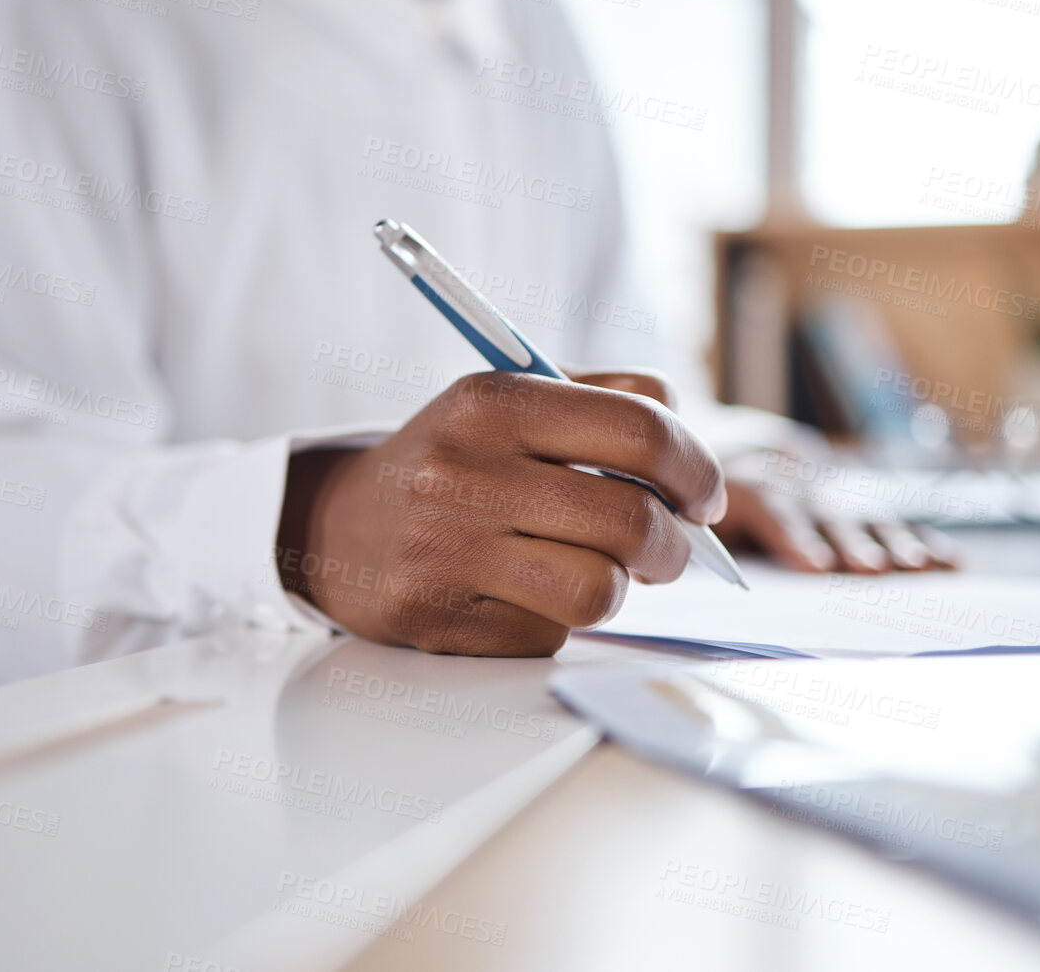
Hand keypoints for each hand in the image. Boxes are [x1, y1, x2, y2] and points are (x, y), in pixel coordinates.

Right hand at [274, 371, 726, 656]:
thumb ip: (606, 400)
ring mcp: (446, 553)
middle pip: (631, 520)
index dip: (696, 469)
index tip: (704, 496)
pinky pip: (549, 637)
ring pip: (599, 592)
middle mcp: (463, 473)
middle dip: (673, 547)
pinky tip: (521, 594)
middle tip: (667, 549)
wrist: (335, 527)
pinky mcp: (439, 622)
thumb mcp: (509, 401)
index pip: (639, 429)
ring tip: (600, 573)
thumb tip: (693, 459)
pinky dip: (554, 621)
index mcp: (491, 402)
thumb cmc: (450, 463)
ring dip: (618, 590)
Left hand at [571, 374, 961, 574]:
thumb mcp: (653, 485)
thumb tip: (661, 562)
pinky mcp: (832, 487)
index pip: (764, 498)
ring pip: (853, 508)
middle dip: (847, 540)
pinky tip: (949, 562)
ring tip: (918, 570)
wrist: (679, 424)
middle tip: (874, 572)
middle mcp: (775, 468)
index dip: (791, 530)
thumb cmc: (658, 475)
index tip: (815, 564)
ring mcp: (808, 477)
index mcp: (726, 470)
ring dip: (889, 539)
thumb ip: (664, 517)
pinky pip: (879, 513)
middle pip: (817, 505)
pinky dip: (914, 536)